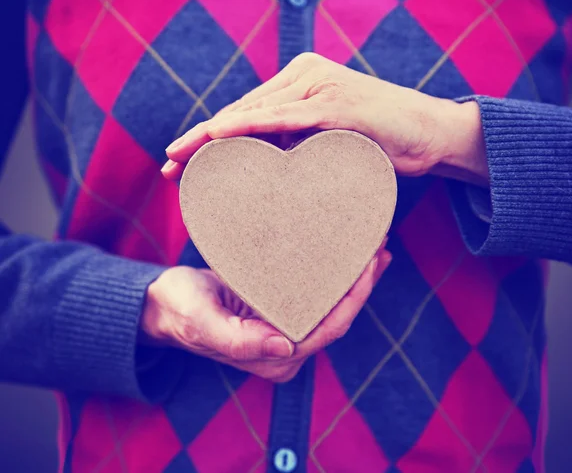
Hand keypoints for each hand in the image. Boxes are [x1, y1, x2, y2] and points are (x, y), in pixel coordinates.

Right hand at [141, 243, 391, 382]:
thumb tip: (286, 349)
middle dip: (362, 282)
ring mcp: (284, 330)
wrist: (162, 304)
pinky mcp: (279, 311)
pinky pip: (315, 294)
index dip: (354, 298)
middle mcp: (286, 349)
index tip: (369, 263)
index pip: (328, 329)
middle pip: (337, 316)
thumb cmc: (179, 311)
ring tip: (373, 243)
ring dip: (354, 276)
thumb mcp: (202, 323)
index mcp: (274, 358)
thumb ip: (240, 342)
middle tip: (379, 244)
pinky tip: (346, 252)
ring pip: (331, 304)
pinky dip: (334, 274)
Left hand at [161, 53, 487, 185]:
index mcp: (300, 84)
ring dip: (214, 134)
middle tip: (169, 164)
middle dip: (201, 139)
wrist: (430, 133)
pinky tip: (220, 137)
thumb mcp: (329, 143)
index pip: (247, 113)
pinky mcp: (338, 104)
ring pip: (256, 111)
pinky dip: (251, 126)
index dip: (211, 137)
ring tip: (181, 157)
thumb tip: (266, 174)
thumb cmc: (379, 142)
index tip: (182, 163)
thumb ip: (299, 146)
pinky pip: (287, 117)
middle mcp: (305, 77)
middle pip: (242, 111)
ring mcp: (321, 87)